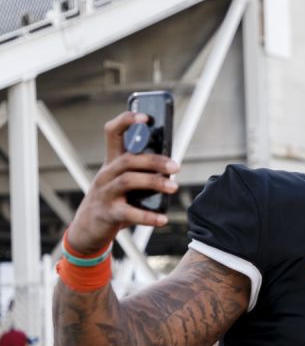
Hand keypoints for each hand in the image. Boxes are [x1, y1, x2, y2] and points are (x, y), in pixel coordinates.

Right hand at [67, 111, 179, 253]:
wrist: (88, 228)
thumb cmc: (114, 201)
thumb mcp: (124, 183)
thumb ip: (142, 173)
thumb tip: (172, 171)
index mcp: (112, 162)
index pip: (113, 133)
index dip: (126, 121)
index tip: (145, 117)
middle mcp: (107, 174)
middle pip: (128, 159)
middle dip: (153, 161)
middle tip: (175, 167)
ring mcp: (105, 193)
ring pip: (127, 181)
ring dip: (153, 182)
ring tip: (173, 187)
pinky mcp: (108, 213)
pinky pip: (128, 213)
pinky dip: (147, 216)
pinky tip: (163, 219)